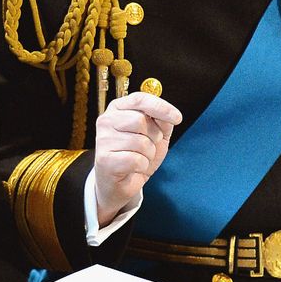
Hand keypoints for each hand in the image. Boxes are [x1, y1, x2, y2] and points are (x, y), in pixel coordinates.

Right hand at [94, 93, 182, 224]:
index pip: (140, 99)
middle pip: (140, 120)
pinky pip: (136, 160)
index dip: (161, 107)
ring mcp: (103, 140)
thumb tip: (169, 116)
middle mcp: (106, 120)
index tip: (177, 118)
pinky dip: (142, 166)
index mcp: (118, 108)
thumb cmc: (136, 154)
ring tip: (140, 158)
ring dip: (148, 154)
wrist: (121, 182)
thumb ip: (162, 121)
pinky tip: (134, 168)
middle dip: (154, 136)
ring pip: (140, 142)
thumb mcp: (155, 134)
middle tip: (150, 145)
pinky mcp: (104, 159)